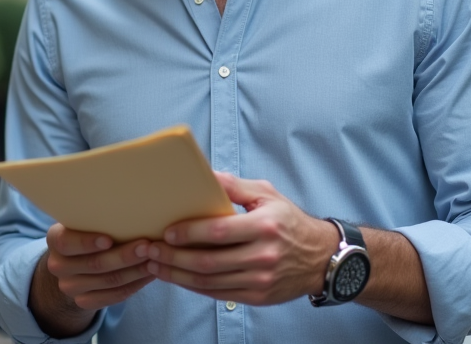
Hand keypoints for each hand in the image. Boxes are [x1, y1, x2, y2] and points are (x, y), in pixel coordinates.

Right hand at [29, 224, 153, 336]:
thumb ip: (97, 215)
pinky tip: (150, 274)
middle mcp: (58, 265)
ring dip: (136, 270)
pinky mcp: (84, 302)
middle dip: (124, 256)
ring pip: (109, 281)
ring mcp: (70, 287)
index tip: (109, 239)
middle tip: (148, 246)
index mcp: (55, 239)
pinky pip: (114, 296)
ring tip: (155, 259)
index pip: (67, 242)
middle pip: (95, 264)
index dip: (87, 242)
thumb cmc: (86, 230)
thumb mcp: (83, 219)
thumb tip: (133, 201)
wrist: (72, 262)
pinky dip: (135, 284)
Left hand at [145, 172, 337, 304]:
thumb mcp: (268, 195)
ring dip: (177, 275)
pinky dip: (194, 287)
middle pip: (209, 261)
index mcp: (265, 226)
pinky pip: (218, 295)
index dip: (190, 232)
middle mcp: (263, 255)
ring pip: (209, 282)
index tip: (167, 231)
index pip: (220, 231)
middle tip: (150, 250)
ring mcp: (260, 279)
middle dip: (174, 257)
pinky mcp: (257, 296)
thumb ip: (235, 186)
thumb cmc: (289, 221)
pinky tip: (178, 278)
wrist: (321, 258)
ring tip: (155, 266)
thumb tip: (205, 174)